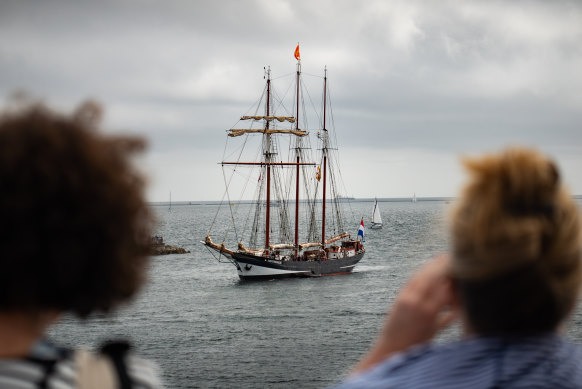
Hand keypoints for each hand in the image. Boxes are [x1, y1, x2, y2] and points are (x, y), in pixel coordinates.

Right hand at [352, 254, 458, 373]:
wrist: (391, 351)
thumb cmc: (395, 326)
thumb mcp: (399, 303)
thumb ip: (412, 289)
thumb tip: (428, 272)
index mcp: (404, 296)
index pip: (423, 273)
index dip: (436, 264)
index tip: (445, 256)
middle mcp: (416, 304)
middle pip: (437, 280)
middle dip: (448, 270)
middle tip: (457, 263)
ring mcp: (426, 317)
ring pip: (446, 294)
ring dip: (454, 286)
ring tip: (459, 281)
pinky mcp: (434, 329)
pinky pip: (451, 315)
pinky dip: (457, 307)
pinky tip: (460, 302)